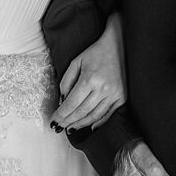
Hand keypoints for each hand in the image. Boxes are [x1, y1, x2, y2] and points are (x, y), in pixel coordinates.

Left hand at [51, 12, 125, 132]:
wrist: (118, 46)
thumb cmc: (95, 53)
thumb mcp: (76, 62)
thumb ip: (67, 81)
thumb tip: (62, 101)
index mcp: (89, 79)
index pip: (72, 103)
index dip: (62, 114)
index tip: (54, 121)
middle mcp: (103, 89)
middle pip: (82, 111)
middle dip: (68, 121)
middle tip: (59, 127)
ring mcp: (114, 94)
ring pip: (94, 116)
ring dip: (81, 124)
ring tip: (71, 128)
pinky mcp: (121, 97)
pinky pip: (108, 115)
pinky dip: (98, 123)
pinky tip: (89, 127)